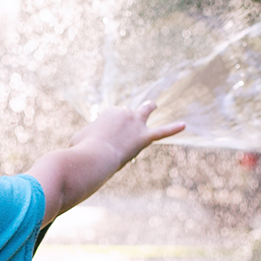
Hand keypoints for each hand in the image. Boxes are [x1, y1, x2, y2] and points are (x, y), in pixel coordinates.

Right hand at [71, 101, 185, 165]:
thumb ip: (84, 137)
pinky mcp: (144, 137)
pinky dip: (173, 128)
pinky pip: (161, 132)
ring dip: (148, 107)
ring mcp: (136, 124)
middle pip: (127, 115)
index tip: (100, 144)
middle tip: (117, 136)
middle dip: (122, 125)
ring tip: (153, 104)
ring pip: (145, 111)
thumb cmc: (82, 149)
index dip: (108, 133)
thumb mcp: (77, 139)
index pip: (114, 119)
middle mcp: (124, 113)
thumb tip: (84, 142)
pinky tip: (183, 125)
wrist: (94, 156)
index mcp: (110, 111)